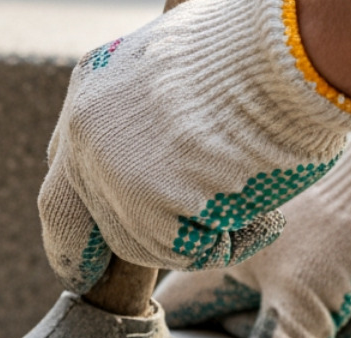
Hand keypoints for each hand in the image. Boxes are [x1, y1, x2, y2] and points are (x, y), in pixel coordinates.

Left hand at [39, 0, 350, 293]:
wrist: (286, 52)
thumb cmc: (261, 53)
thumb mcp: (185, 70)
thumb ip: (157, 116)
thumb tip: (171, 159)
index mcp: (92, 87)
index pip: (64, 169)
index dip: (80, 210)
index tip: (86, 251)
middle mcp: (88, 129)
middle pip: (79, 217)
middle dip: (104, 250)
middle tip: (120, 273)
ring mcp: (112, 169)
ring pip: (141, 242)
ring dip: (198, 237)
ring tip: (254, 205)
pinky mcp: (147, 204)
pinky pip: (187, 252)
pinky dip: (232, 243)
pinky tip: (265, 216)